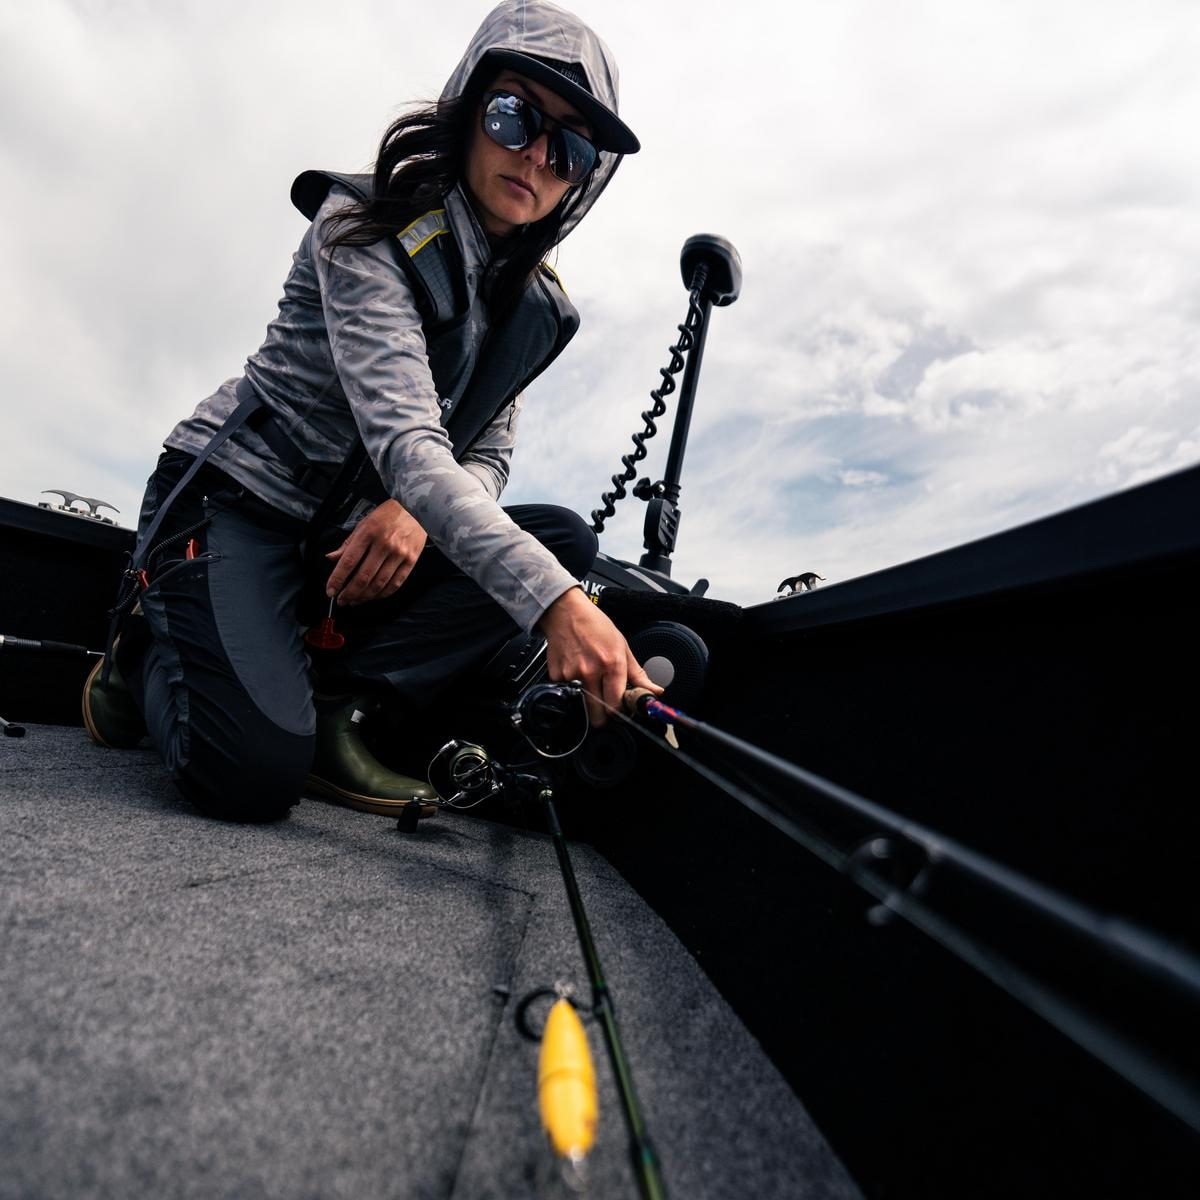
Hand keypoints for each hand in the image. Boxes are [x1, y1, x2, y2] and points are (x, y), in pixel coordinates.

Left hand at [325, 499, 426, 605]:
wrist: (417, 508)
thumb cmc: (387, 515)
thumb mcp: (364, 523)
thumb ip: (348, 543)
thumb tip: (331, 558)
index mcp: (368, 533)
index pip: (349, 561)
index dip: (338, 579)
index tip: (330, 591)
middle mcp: (384, 544)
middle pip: (364, 576)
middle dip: (350, 593)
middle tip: (342, 600)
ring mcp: (399, 553)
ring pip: (379, 583)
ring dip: (364, 596)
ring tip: (355, 601)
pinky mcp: (411, 560)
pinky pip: (396, 583)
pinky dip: (383, 594)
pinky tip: (373, 596)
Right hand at [538, 587, 662, 725]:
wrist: (565, 612)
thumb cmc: (594, 625)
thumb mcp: (622, 646)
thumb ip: (638, 674)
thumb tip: (654, 691)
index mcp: (611, 664)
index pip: (616, 705)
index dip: (620, 711)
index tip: (620, 709)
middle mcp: (591, 671)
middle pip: (598, 715)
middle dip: (603, 716)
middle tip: (606, 707)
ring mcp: (571, 675)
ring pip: (581, 704)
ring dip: (587, 701)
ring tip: (590, 682)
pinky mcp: (556, 675)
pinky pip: (567, 691)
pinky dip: (572, 687)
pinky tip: (576, 671)